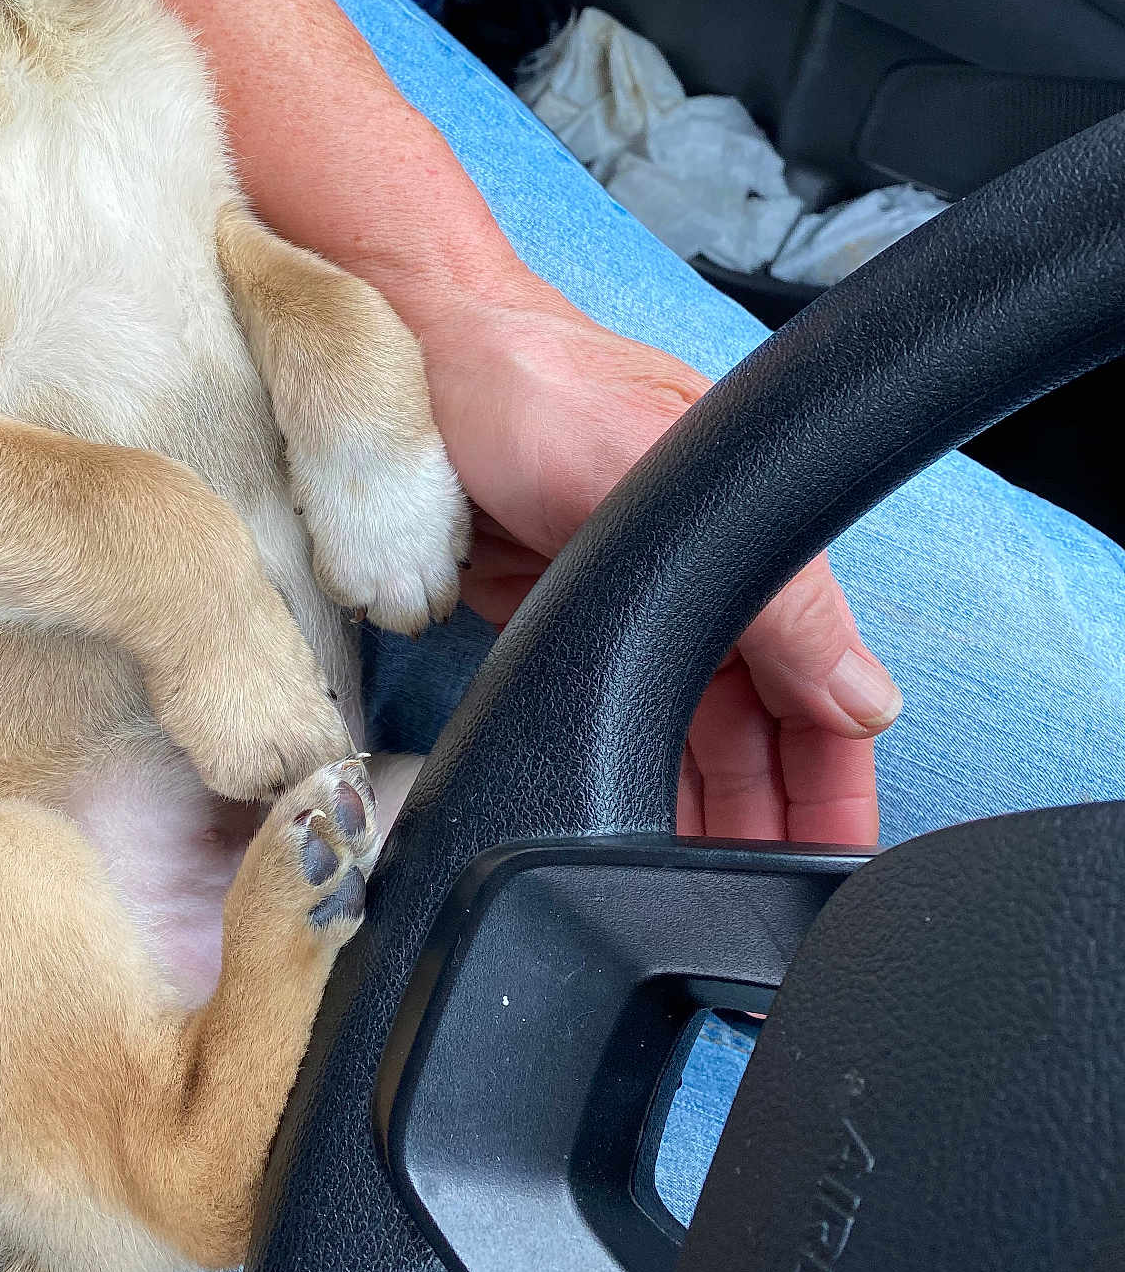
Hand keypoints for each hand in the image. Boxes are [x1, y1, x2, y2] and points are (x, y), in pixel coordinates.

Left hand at [421, 292, 897, 845]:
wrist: (407, 360)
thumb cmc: (527, 382)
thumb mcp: (649, 474)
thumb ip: (764, 588)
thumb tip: (864, 698)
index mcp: (745, 543)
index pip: (820, 688)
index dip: (832, 779)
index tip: (831, 862)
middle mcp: (694, 580)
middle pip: (758, 733)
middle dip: (766, 821)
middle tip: (755, 912)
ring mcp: (625, 605)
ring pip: (686, 739)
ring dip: (697, 815)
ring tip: (693, 897)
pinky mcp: (555, 622)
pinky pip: (609, 717)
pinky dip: (624, 776)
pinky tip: (623, 834)